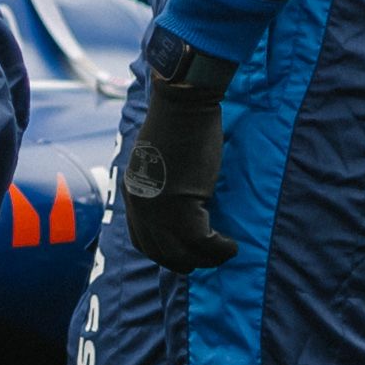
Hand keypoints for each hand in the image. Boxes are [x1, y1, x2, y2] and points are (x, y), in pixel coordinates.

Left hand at [115, 45, 236, 268]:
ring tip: (225, 251)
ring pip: (182, 253)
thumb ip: (162, 185)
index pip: (142, 241)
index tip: (188, 252)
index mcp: (133, 194)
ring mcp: (159, 208)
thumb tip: (181, 202)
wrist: (182, 103)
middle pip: (160, 253)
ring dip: (207, 258)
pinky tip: (231, 245)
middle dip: (187, 261)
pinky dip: (219, 249)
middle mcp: (140, 206)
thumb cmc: (176, 122)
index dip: (166, 253)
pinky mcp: (182, 204)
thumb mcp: (157, 160)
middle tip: (211, 257)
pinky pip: (201, 242)